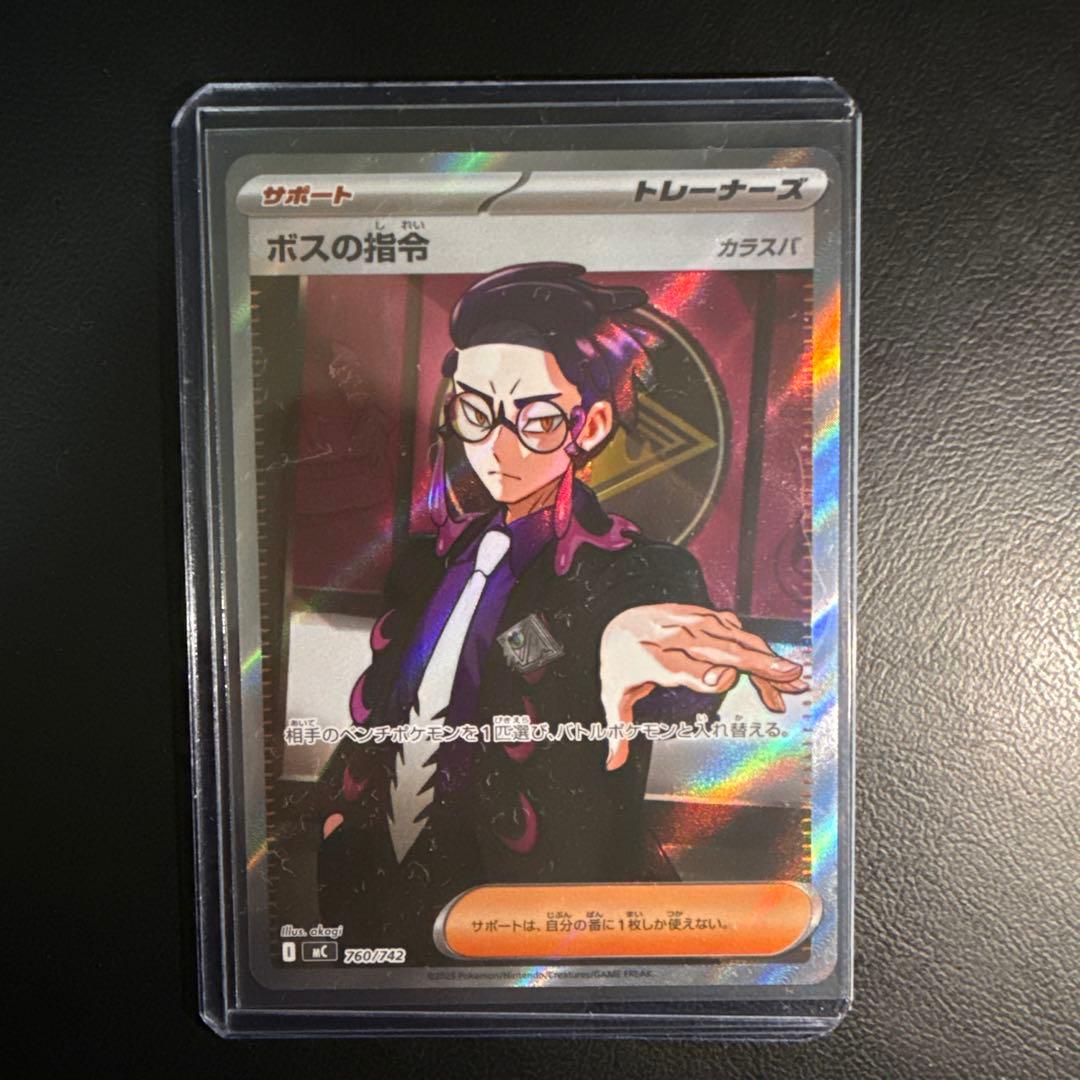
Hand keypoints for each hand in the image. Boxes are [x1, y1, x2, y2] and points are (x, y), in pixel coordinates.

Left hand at [598, 604, 807, 769]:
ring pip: (732, 638)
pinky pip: (734, 630)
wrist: (619, 619)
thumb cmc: (621, 662)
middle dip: (753, 661)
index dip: (701, 673)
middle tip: (786, 676)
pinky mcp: (703, 617)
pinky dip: (758, 648)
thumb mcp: (613, 697)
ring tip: (794, 675)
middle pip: (715, 650)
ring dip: (766, 656)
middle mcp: (671, 637)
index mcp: (649, 659)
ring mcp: (689, 623)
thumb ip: (618, 731)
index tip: (725, 680)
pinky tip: (777, 668)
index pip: (678, 667)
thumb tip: (612, 764)